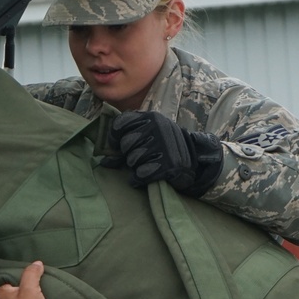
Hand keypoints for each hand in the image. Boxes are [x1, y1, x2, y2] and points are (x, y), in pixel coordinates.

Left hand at [0, 261, 49, 298]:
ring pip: (21, 295)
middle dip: (26, 283)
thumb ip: (32, 273)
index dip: (22, 273)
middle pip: (16, 286)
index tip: (32, 272)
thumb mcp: (31, 288)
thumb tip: (37, 263)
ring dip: (29, 292)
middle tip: (38, 280)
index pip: (9, 276)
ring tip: (40, 289)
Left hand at [103, 110, 222, 196]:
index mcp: (151, 118)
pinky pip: (140, 175)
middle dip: (129, 155)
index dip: (114, 137)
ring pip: (132, 160)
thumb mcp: (150, 135)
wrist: (195, 161)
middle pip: (125, 144)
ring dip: (136, 167)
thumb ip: (127, 140)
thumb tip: (104, 159)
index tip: (117, 146)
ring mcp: (163, 146)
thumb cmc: (166, 148)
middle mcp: (157, 129)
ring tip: (148, 165)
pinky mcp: (166, 165)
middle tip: (141, 157)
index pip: (120, 124)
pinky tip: (148, 176)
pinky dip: (140, 179)